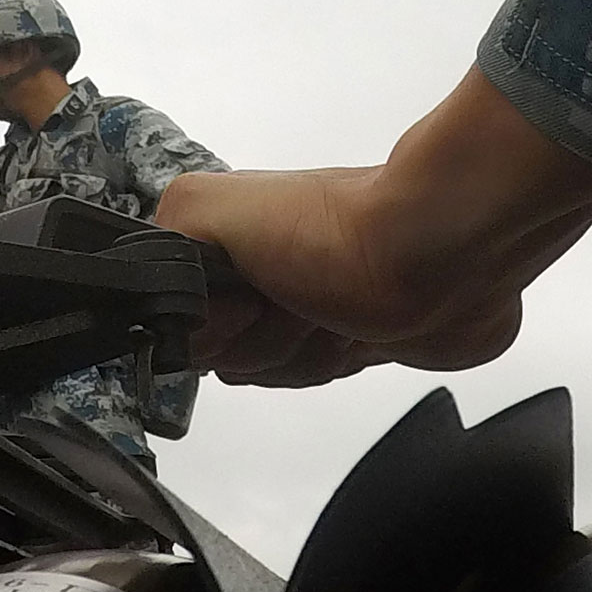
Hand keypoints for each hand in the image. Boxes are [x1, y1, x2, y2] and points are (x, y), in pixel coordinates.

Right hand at [156, 70, 591, 384]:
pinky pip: (327, 380)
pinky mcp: (358, 337)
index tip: (245, 301)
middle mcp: (264, 278)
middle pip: (229, 359)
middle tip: (295, 299)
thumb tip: (153, 306)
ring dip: (308, 350)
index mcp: (228, 250)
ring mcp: (311, 310)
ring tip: (335, 305)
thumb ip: (157, 246)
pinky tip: (363, 327)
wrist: (439, 251)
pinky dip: (345, 360)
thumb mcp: (207, 210)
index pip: (182, 328)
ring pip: (278, 374)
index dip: (214, 327)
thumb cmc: (333, 229)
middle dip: (264, 340)